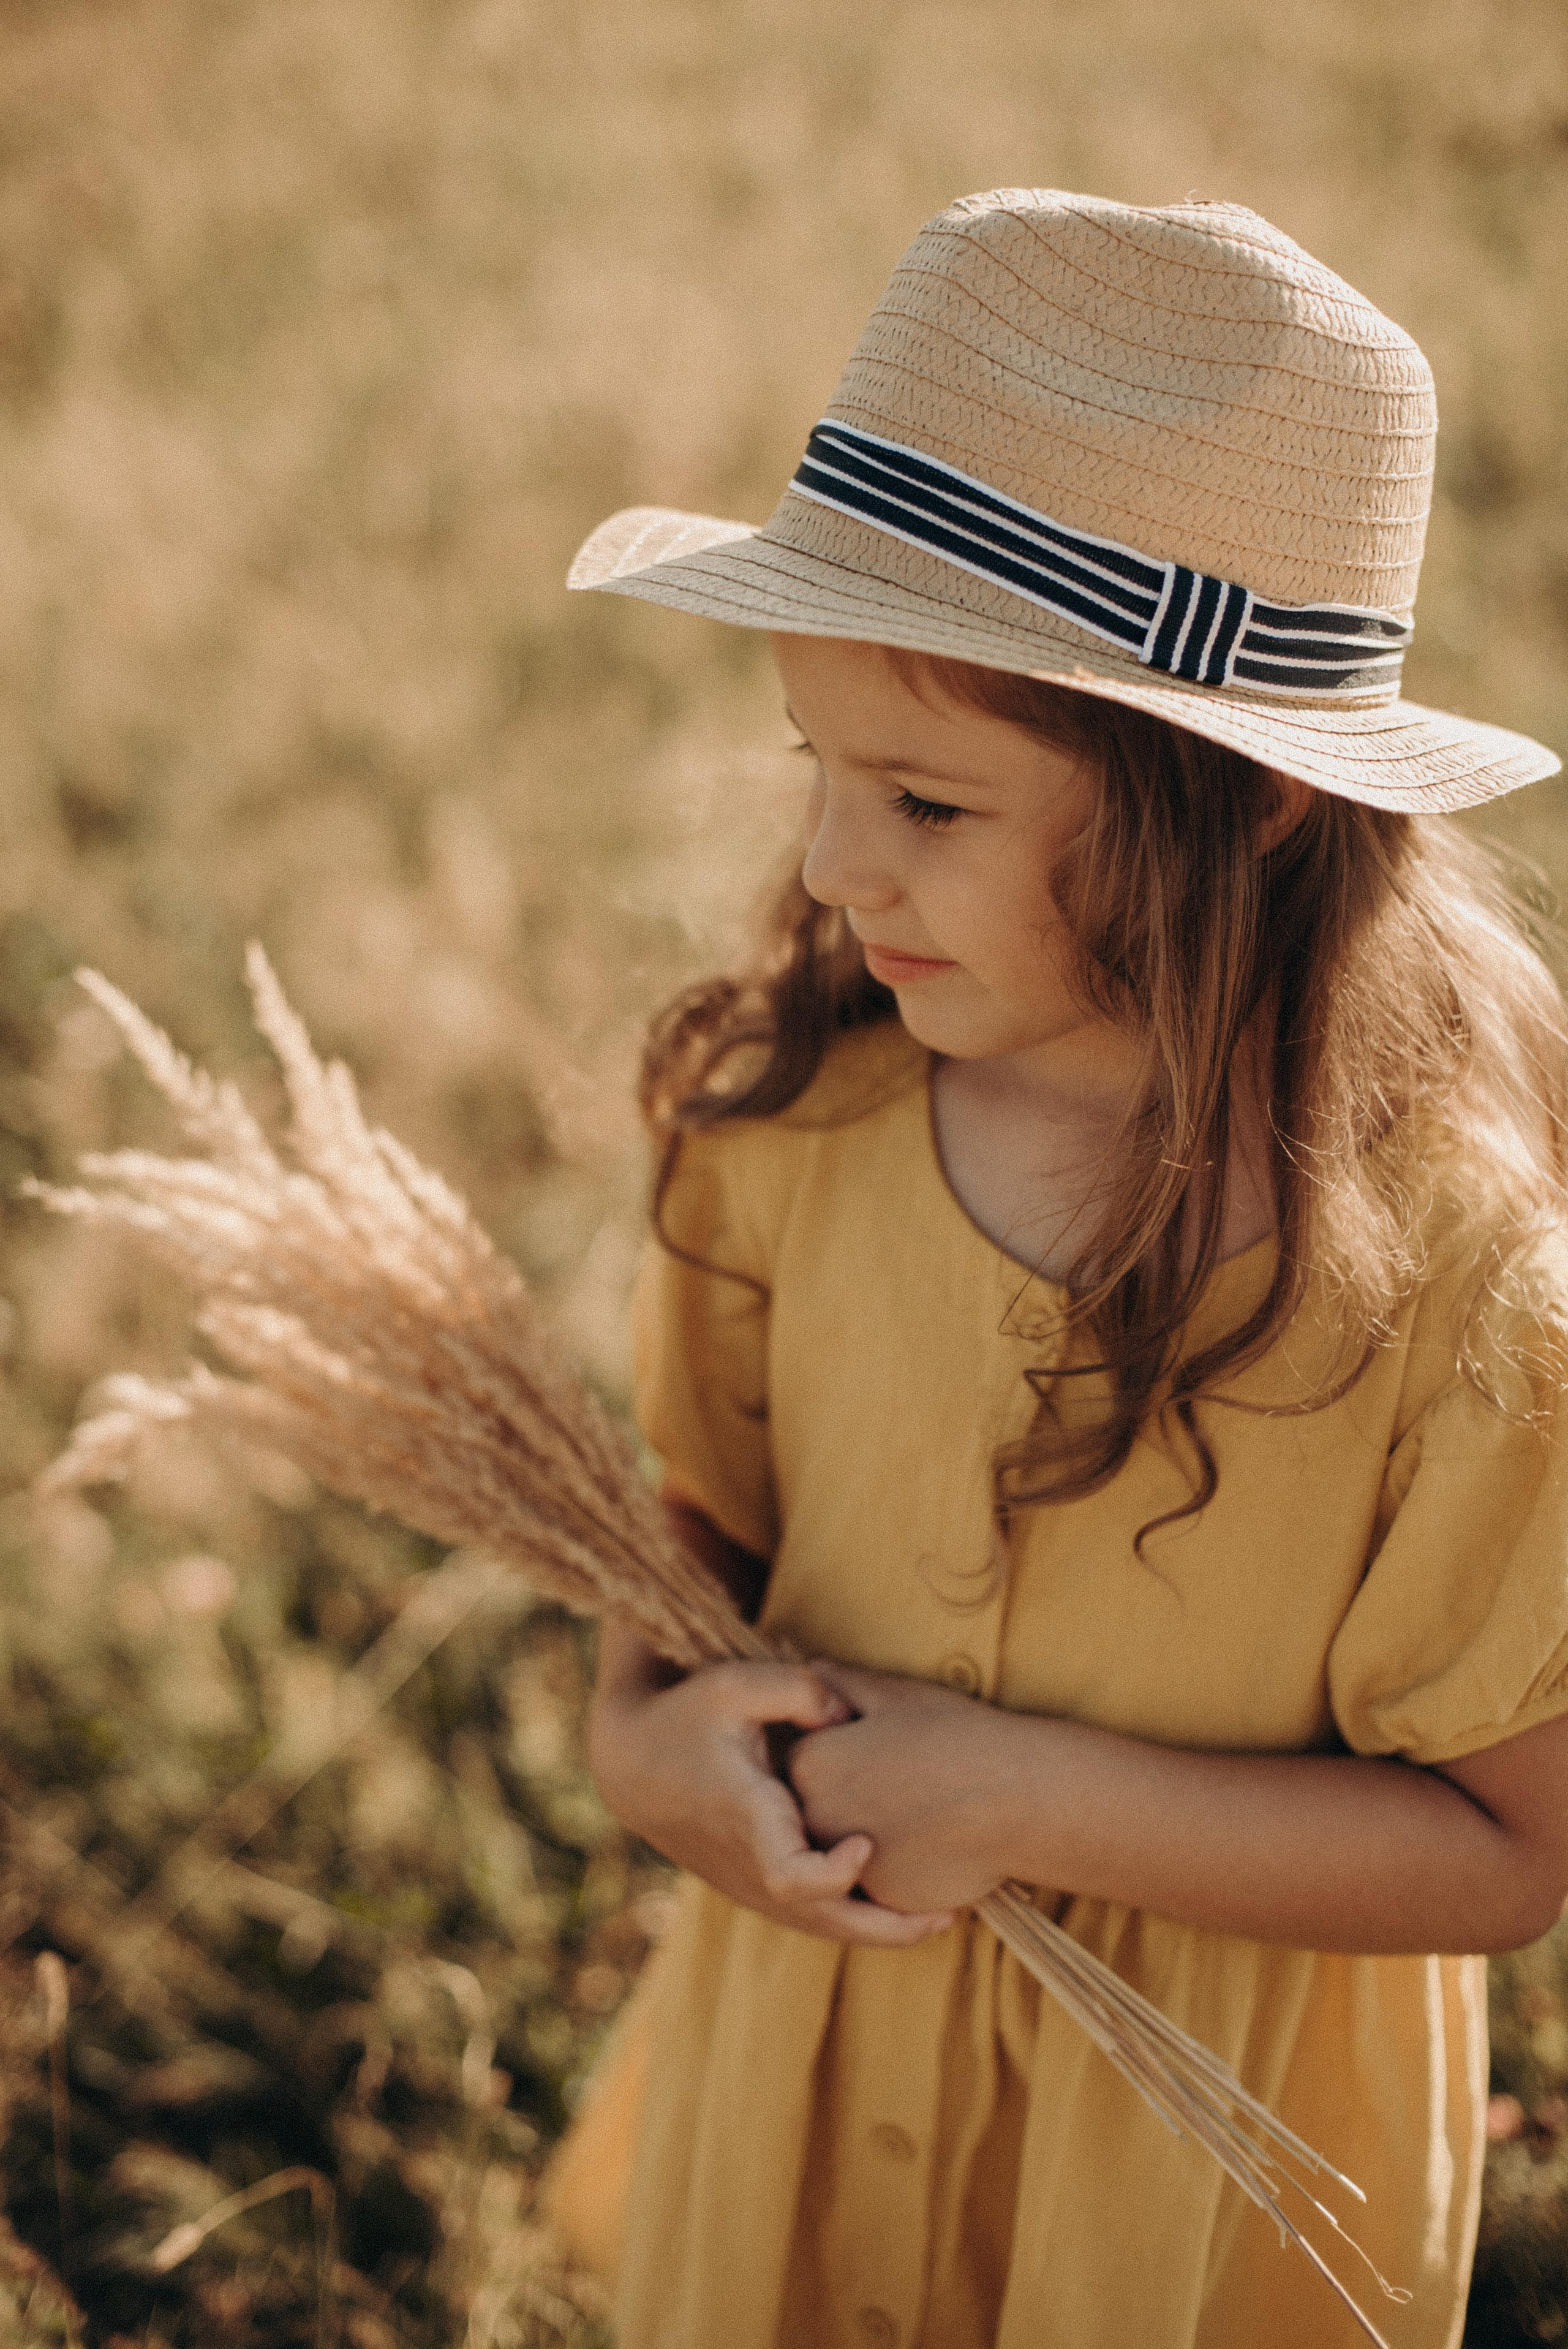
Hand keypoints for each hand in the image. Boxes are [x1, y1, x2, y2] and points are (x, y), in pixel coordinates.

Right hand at [587, 1621, 952, 1944]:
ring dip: (876, 1930)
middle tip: (945, 1917)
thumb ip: (798, 1690)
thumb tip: (849, 1714)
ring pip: (817, 1927)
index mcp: (746, 1818)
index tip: (867, 1845)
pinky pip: (807, 1916)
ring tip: (939, 1918)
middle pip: (820, 1921)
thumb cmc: (689, 1717)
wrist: (634, 1764)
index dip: (834, 1872)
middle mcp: (748, 1864)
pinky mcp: (752, 1886)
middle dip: (884, 1928)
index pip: (792, 1875)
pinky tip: (895, 1905)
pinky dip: (851, 1918)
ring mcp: (749, 1883)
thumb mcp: (735, 1683)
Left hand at [788, 1660, 1025, 1912]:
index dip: (845, 1742)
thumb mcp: (894, 1694)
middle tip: (904, 1773)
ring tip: (921, 1802)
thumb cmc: (956, 1735)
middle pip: (816, 1803)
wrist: (1018, 1797)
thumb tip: (814, 1671)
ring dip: (870, 1827)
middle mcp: (816, 1822)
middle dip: (849, 1789)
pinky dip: (899, 1860)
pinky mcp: (883, 1899)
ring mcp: (847, 1867)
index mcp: (812, 1765)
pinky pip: (880, 1878)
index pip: (804, 1753)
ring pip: (846, 1845)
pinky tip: (934, 1836)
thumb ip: (841, 1683)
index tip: (886, 1740)